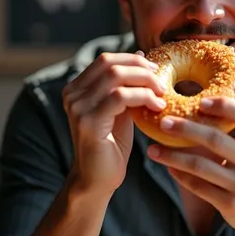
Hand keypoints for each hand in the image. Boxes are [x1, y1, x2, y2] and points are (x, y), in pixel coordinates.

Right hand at [63, 51, 166, 194]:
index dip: (133, 61)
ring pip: (116, 77)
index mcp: (77, 88)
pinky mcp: (87, 122)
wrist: (98, 180)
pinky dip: (143, 97)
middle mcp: (72, 94)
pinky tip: (157, 106)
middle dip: (141, 69)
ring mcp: (77, 107)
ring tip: (162, 94)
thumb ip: (125, 85)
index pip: (106, 60)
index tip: (155, 71)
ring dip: (145, 82)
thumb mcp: (120, 109)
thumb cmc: (112, 145)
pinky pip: (120, 97)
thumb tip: (139, 55)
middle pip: (110, 63)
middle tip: (162, 81)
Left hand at [147, 97, 234, 235]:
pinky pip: (200, 187)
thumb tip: (208, 109)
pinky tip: (169, 168)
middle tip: (164, 123)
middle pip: (216, 140)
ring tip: (153, 151)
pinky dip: (181, 177)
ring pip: (201, 166)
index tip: (201, 102)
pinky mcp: (231, 205)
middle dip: (186, 129)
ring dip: (173, 157)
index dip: (226, 107)